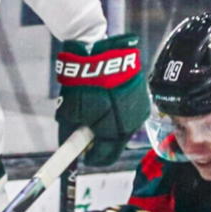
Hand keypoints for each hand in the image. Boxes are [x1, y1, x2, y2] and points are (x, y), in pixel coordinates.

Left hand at [55, 33, 151, 167]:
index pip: (105, 158)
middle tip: (85, 131)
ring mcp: (140, 112)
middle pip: (115, 144)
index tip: (82, 155)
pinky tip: (108, 98)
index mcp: (114, 132)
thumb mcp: (70, 111)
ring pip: (123, 129)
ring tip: (97, 108)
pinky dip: (118, 112)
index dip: (91, 158)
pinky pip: (130, 114)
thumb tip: (66, 149)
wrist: (104, 53)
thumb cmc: (84, 83)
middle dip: (100, 141)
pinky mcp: (144, 98)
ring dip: (110, 126)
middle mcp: (132, 126)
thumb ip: (69, 135)